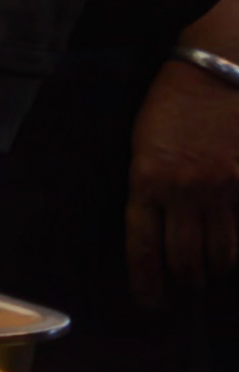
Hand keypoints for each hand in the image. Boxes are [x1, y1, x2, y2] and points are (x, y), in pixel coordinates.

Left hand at [126, 51, 238, 303]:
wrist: (215, 67)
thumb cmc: (172, 105)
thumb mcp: (143, 147)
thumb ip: (148, 190)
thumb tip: (156, 232)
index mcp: (146, 181)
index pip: (142, 250)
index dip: (147, 285)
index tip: (151, 304)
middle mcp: (184, 191)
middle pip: (186, 260)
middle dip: (187, 278)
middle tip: (189, 280)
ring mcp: (223, 187)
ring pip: (222, 253)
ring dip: (217, 266)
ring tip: (214, 266)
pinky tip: (237, 245)